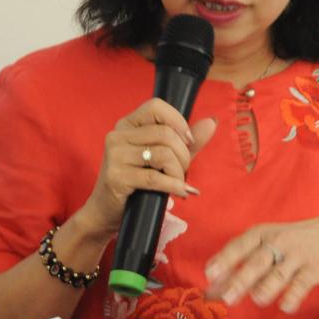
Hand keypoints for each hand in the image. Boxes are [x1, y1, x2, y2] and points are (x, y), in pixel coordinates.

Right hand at [76, 98, 216, 239]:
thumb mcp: (165, 158)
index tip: (188, 141)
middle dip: (183, 155)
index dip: (178, 121)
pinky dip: (174, 186)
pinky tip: (182, 192)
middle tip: (184, 171)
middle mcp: (118, 135)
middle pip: (165, 133)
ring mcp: (114, 156)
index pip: (156, 106)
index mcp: (127, 124)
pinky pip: (155, 178)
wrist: (107, 212)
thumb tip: (211, 122)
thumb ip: (188, 141)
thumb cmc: (137, 183)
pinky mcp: (116, 177)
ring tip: (179, 183)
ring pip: (162, 154)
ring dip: (179, 172)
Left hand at [204, 216, 318, 314]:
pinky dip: (293, 296)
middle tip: (227, 297)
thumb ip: (240, 266)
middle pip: (257, 261)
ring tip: (258, 299)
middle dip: (241, 279)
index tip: (211, 274)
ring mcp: (297, 255)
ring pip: (278, 273)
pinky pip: (302, 284)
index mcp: (261, 234)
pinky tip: (286, 306)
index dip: (225, 260)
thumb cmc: (291, 242)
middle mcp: (278, 242)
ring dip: (266, 288)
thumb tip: (210, 291)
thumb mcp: (266, 244)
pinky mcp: (314, 269)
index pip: (240, 245)